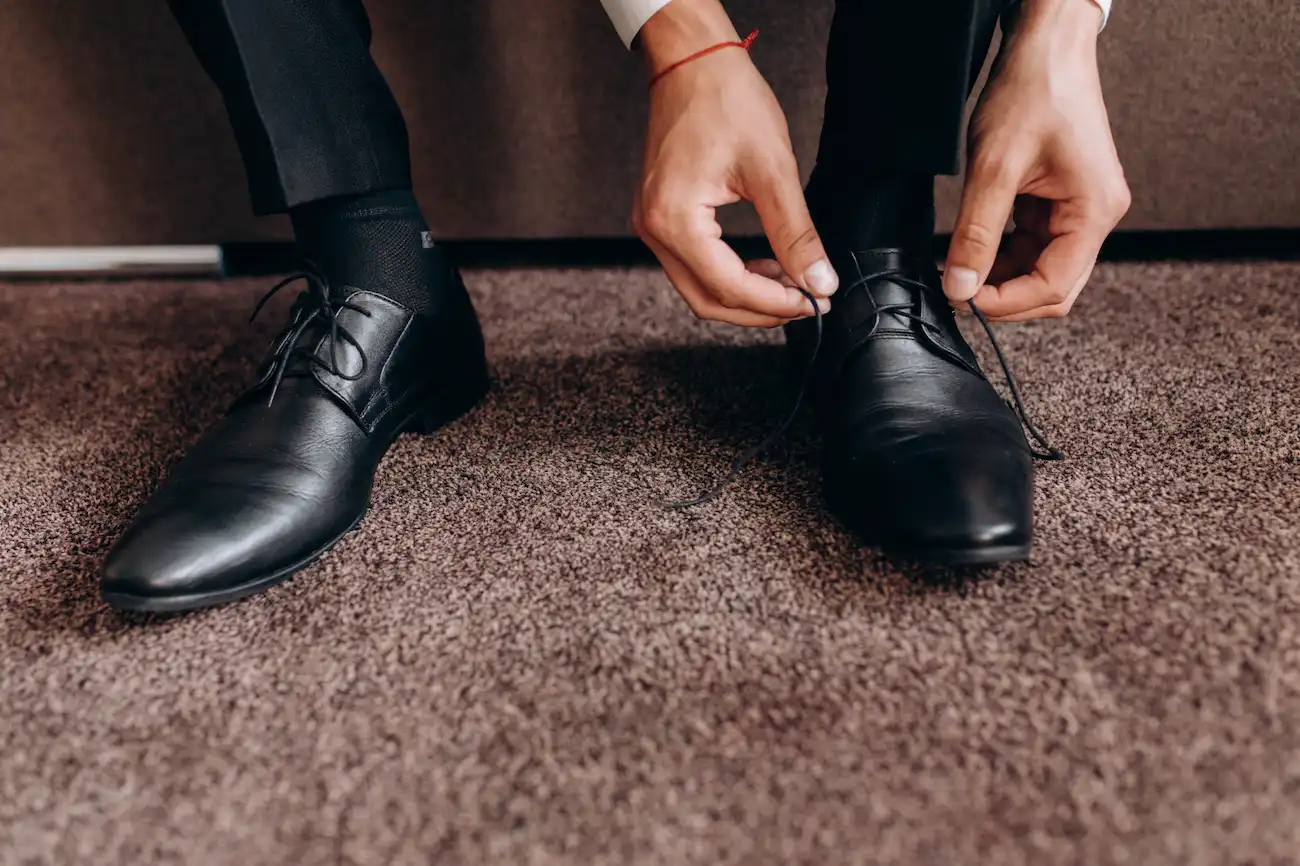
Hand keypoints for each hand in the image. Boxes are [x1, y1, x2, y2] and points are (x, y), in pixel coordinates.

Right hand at [632, 0, 837, 327]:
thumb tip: (818, 280)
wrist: (694, 63)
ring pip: (699, 287)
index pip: (727, 287)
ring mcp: (651, 224)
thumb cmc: (725, 101)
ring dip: (745, 294)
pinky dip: (729, 273)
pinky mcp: (660, 216)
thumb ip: (795, 234)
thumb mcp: (772, 170)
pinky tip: (763, 265)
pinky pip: (693, 265)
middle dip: (759, 309)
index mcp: (674, 220)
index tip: (813, 302)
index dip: (774, 303)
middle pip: (707, 300)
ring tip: (790, 282)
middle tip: (804, 302)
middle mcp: (653, 229)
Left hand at [943, 0, 1130, 320]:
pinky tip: (974, 246)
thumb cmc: (1033, 91)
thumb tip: (960, 286)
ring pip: (1041, 266)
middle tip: (957, 292)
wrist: (1046, 45)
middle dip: (1006, 295)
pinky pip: (1033, 242)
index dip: (1007, 303)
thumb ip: (977, 234)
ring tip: (958, 268)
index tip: (962, 301)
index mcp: (1094, 210)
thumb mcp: (994, 169)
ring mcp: (1080, 207)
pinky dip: (1003, 252)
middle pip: (1054, 285)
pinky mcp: (1060, 198)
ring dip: (1001, 274)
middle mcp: (1096, 214)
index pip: (1055, 286)